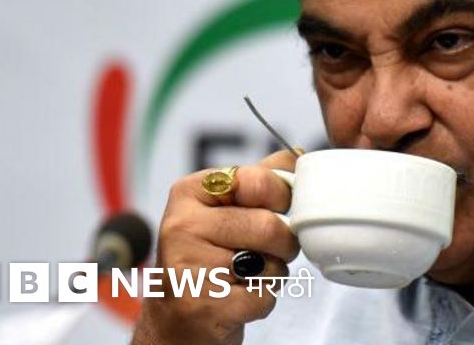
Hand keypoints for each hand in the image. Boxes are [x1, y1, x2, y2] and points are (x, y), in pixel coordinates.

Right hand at [131, 150, 300, 344]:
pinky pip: (263, 297)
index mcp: (190, 192)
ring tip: (245, 275)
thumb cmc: (208, 258)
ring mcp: (188, 267)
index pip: (259, 180)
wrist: (175, 318)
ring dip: (272, 273)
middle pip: (269, 225)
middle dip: (282, 243)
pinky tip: (236, 299)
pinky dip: (262, 301)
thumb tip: (297, 155)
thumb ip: (260, 178)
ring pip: (270, 263)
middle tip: (266, 251)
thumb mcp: (225, 208)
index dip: (282, 197)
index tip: (278, 208)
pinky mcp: (201, 305)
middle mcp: (181, 225)